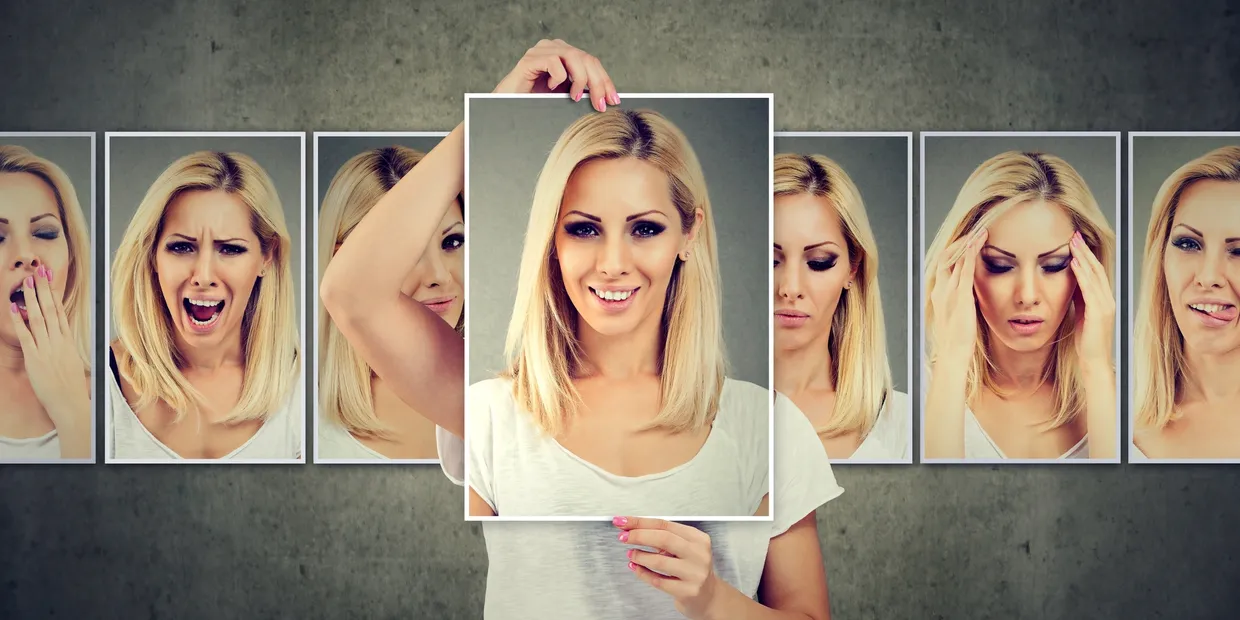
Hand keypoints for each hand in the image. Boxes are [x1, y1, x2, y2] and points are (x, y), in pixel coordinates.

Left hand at [8, 265, 89, 432]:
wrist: (70, 403)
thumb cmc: (72, 387)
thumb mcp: (73, 363)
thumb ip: (65, 348)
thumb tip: (60, 338)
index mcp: (68, 342)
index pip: (60, 312)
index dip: (54, 295)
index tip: (49, 281)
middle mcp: (58, 342)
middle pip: (51, 310)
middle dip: (43, 290)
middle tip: (38, 272)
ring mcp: (47, 348)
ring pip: (39, 318)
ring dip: (32, 299)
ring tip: (26, 282)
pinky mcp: (34, 358)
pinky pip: (26, 335)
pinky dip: (19, 321)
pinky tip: (14, 308)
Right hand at [494, 39, 618, 111]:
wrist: (508, 107)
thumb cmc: (536, 102)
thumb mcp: (565, 96)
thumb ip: (582, 92)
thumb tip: (607, 99)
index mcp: (565, 55)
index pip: (592, 62)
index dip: (605, 81)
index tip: (613, 100)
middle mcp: (555, 48)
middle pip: (586, 59)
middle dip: (597, 83)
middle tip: (600, 104)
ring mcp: (542, 51)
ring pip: (573, 57)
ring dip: (580, 80)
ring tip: (576, 98)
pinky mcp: (530, 59)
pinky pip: (553, 62)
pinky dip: (558, 77)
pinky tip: (552, 88)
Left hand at [615, 516, 721, 619]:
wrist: (707, 596)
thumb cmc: (691, 568)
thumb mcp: (683, 549)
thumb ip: (661, 538)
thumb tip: (631, 528)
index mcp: (698, 538)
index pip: (664, 524)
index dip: (640, 522)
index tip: (623, 522)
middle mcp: (698, 554)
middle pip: (663, 538)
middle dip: (638, 536)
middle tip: (623, 537)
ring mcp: (694, 573)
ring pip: (659, 561)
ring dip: (640, 556)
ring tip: (632, 554)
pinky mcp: (687, 591)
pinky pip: (658, 580)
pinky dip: (642, 573)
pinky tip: (636, 568)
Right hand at [929, 227, 986, 365]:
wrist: (952, 354)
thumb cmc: (956, 340)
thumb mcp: (955, 317)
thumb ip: (960, 303)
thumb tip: (969, 296)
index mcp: (938, 294)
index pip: (943, 265)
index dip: (955, 252)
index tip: (968, 243)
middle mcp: (940, 289)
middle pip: (947, 257)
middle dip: (960, 242)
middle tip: (976, 231)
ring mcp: (949, 291)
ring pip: (955, 258)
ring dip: (967, 242)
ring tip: (981, 231)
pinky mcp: (961, 295)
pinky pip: (965, 268)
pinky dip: (971, 252)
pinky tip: (979, 241)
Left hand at [1069, 230, 1114, 366]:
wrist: (1094, 362)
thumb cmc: (1087, 341)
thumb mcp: (1082, 314)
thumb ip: (1080, 298)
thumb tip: (1072, 281)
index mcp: (1103, 299)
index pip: (1096, 272)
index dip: (1086, 255)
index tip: (1075, 241)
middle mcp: (1107, 299)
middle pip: (1097, 269)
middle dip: (1085, 251)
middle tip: (1074, 234)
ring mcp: (1105, 305)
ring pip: (1094, 275)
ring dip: (1083, 258)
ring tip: (1073, 243)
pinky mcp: (1099, 313)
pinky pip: (1090, 289)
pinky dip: (1082, 275)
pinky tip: (1074, 264)